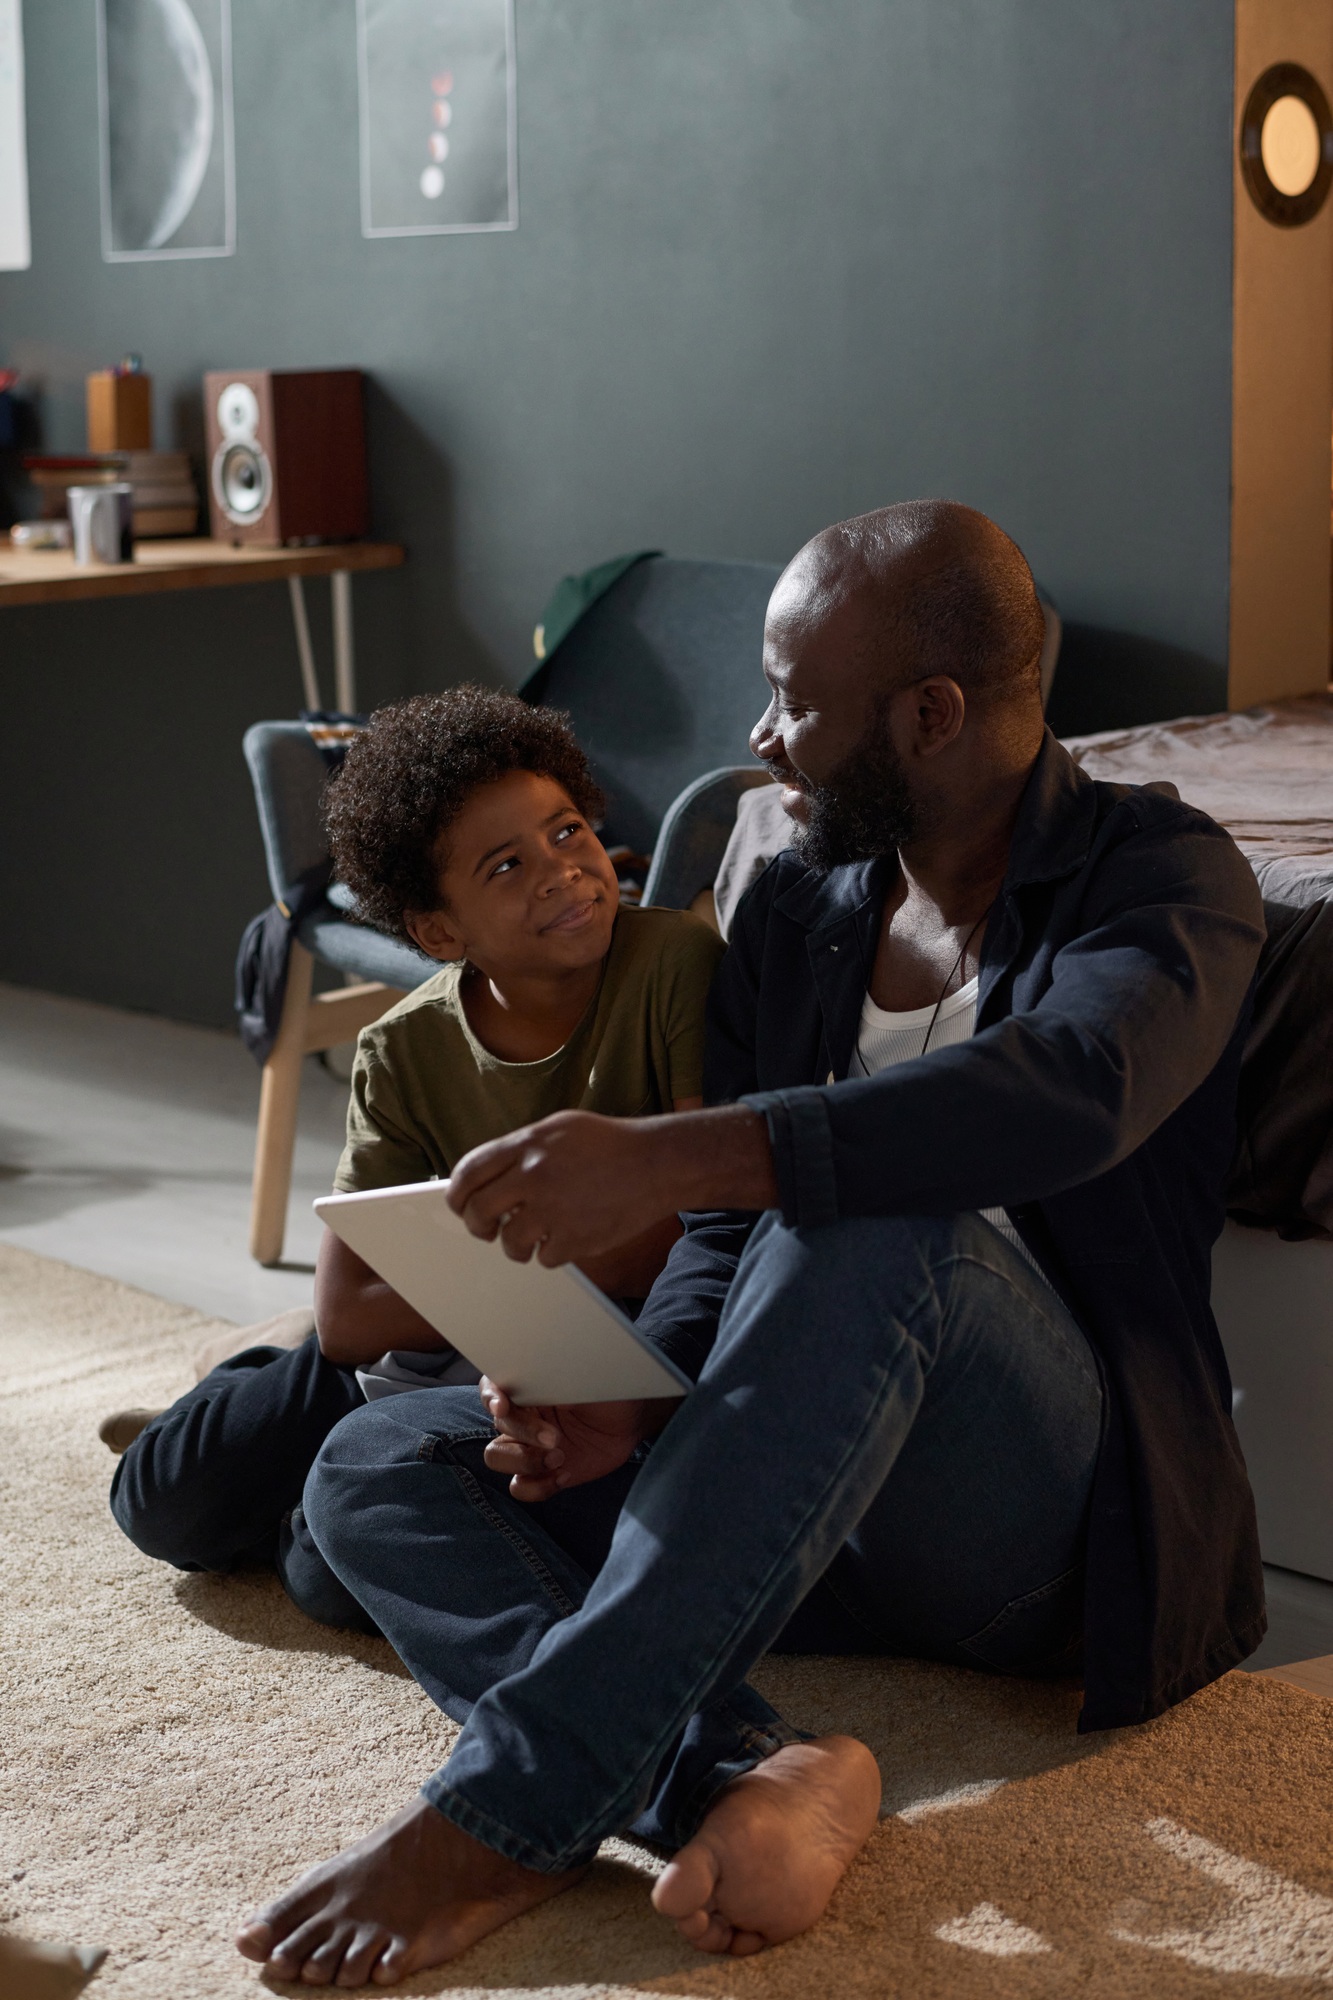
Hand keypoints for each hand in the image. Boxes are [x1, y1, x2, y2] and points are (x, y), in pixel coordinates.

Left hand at [446, 1104, 776, 1266]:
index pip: (469, 1172)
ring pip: (509, 1243)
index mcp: (527, 1144)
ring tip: (533, 1236)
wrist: (657, 1163)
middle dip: (478, 1226)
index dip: (458, 1194)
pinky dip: (552, 1254)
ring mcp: (553, 1209)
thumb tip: (486, 1175)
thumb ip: (521, 1147)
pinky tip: (566, 1238)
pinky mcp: (575, 1237)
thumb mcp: (559, 1128)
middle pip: (479, 1212)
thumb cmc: (609, 1144)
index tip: (460, 1205)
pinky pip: (544, 1258)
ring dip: (516, 1245)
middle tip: (488, 1229)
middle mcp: (534, 1175)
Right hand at [480, 1377, 674, 1500]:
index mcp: (527, 1385)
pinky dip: (537, 1486)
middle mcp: (522, 1415)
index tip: (501, 1406)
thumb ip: (559, 1371)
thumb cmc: (609, 1387)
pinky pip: (520, 1486)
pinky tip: (564, 1475)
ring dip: (524, 1461)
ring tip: (559, 1458)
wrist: (631, 1420)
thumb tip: (544, 1365)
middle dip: (524, 1433)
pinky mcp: (542, 1472)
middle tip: (555, 1438)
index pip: (492, 1388)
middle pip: (498, 1426)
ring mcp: (529, 1445)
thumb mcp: (588, 1373)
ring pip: (497, 1457)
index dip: (490, 1397)